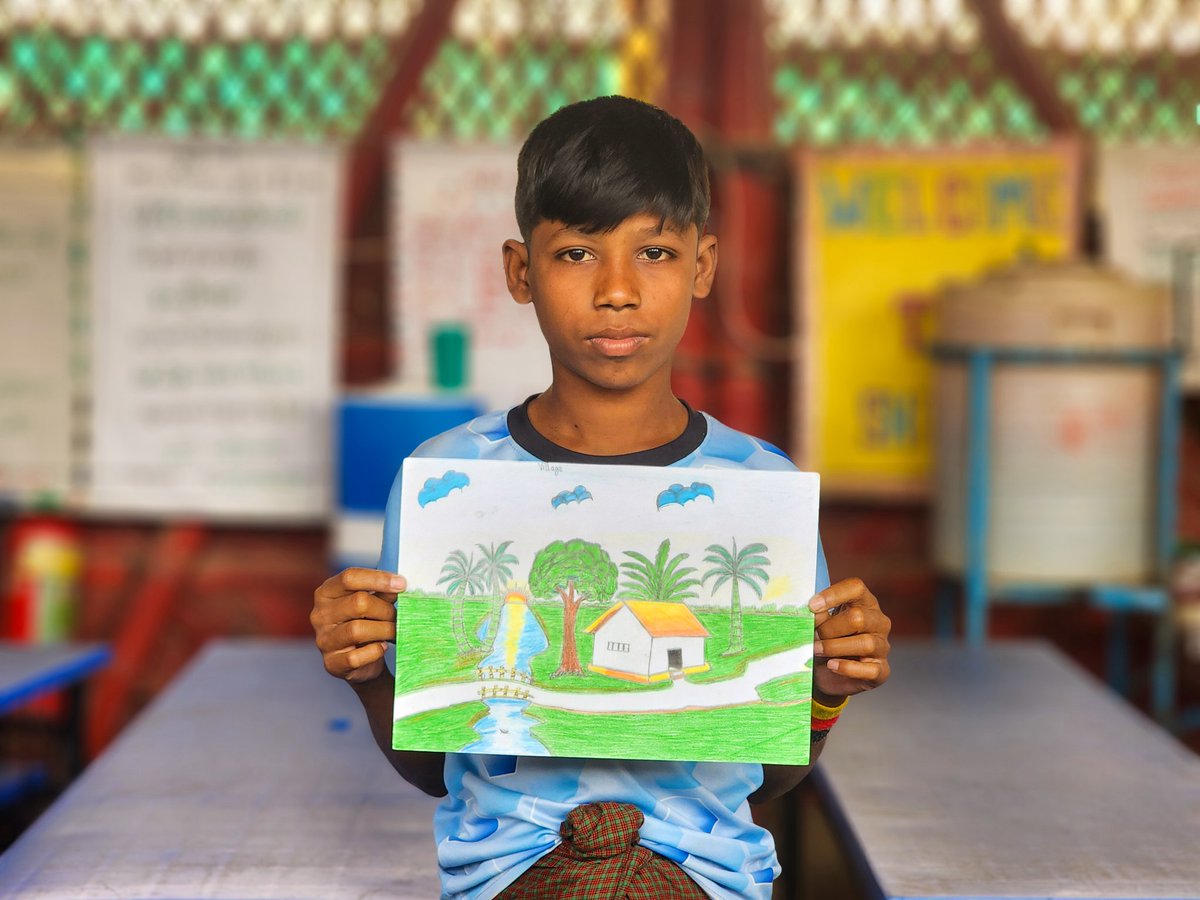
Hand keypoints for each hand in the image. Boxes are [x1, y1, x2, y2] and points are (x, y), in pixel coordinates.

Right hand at [311, 568, 404, 683]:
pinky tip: (382, 647)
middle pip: (358, 602)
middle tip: (399, 616)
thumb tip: (399, 584)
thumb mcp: (372, 603)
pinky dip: (375, 651)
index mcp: (327, 592)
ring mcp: (323, 640)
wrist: (361, 663)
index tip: (402, 584)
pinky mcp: (331, 663)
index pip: (349, 577)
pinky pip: (356, 657)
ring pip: (357, 630)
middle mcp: (320, 614)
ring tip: (394, 632)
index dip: (378, 579)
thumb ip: (382, 593)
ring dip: (384, 630)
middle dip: (386, 610)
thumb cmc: (366, 624)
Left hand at [808, 577, 890, 701]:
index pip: (856, 588)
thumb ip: (819, 616)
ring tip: (816, 650)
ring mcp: (882, 646)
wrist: (826, 673)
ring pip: (865, 643)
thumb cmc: (824, 640)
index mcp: (864, 603)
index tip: (811, 606)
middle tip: (813, 636)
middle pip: (858, 617)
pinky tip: (831, 665)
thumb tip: (813, 612)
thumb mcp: (820, 624)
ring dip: (834, 647)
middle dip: (829, 628)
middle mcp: (878, 622)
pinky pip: (869, 670)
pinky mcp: (881, 670)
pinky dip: (847, 668)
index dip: (834, 594)